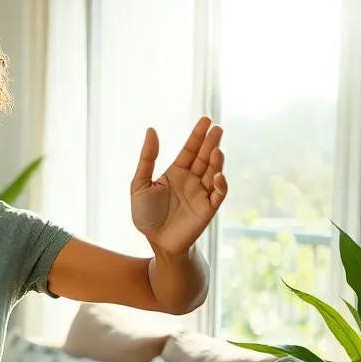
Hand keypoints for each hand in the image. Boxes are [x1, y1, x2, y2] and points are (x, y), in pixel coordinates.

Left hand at [130, 117, 228, 255]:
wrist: (156, 241)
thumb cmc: (146, 215)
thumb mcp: (139, 185)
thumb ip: (147, 159)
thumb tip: (152, 129)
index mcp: (176, 172)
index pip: (189, 150)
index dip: (197, 135)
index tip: (206, 120)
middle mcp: (192, 180)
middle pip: (204, 157)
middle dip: (211, 142)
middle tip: (217, 128)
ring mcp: (202, 193)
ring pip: (213, 172)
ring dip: (216, 161)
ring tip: (216, 149)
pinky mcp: (208, 208)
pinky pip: (218, 194)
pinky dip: (220, 184)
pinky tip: (218, 175)